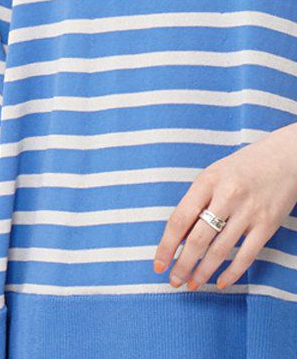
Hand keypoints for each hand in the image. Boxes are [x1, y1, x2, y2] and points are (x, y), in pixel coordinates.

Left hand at [152, 122, 296, 290]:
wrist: (284, 158)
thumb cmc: (241, 168)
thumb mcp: (213, 175)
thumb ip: (196, 201)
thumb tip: (178, 237)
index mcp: (207, 181)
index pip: (180, 219)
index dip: (167, 245)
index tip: (158, 264)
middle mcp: (226, 196)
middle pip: (198, 239)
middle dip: (183, 264)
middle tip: (174, 281)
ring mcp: (248, 212)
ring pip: (220, 251)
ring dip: (203, 272)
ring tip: (192, 284)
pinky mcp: (267, 225)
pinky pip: (246, 255)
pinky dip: (232, 273)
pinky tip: (220, 282)